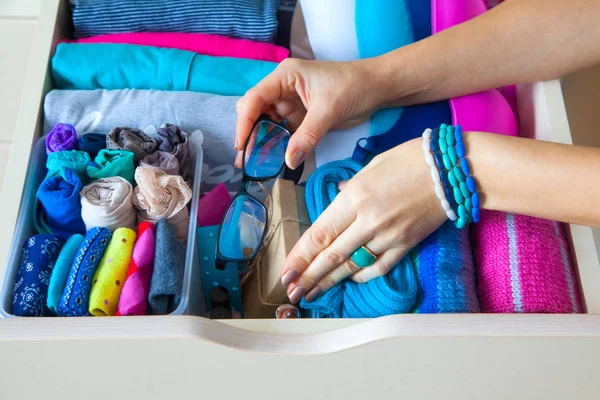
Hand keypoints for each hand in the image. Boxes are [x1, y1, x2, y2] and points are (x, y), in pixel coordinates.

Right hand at [235, 58, 383, 168]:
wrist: (377, 88)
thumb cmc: (353, 87)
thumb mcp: (329, 111)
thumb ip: (307, 136)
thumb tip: (288, 161)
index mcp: (284, 76)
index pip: (255, 98)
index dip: (244, 122)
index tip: (241, 144)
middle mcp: (282, 89)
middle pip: (254, 111)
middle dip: (249, 134)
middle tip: (246, 160)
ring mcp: (290, 104)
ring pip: (266, 124)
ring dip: (260, 143)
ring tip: (252, 165)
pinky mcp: (300, 118)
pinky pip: (282, 133)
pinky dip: (276, 146)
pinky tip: (270, 161)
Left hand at [280, 138, 447, 303]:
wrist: (454, 171)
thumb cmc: (412, 159)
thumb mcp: (372, 165)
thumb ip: (350, 188)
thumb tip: (337, 198)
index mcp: (355, 198)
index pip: (320, 233)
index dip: (300, 256)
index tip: (286, 270)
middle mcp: (368, 221)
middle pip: (331, 255)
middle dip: (308, 276)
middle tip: (291, 291)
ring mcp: (388, 236)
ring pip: (351, 265)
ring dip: (328, 282)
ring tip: (310, 294)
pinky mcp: (405, 245)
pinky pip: (379, 267)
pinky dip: (362, 276)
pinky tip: (349, 281)